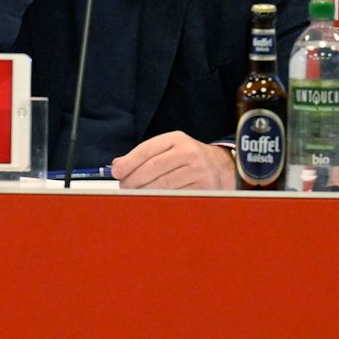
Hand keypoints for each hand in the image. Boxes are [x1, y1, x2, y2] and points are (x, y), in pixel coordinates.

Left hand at [111, 131, 234, 189]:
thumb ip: (144, 155)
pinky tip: (152, 199)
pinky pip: (176, 194)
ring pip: (163, 184)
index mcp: (176, 139)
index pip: (146, 150)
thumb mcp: (168, 148)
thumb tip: (118, 165)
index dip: (128, 163)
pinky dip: (160, 198)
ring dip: (144, 191)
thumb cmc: (189, 157)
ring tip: (135, 193)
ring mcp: (197, 170)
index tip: (116, 172)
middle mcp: (188, 152)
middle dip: (133, 179)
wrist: (222, 166)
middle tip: (124, 186)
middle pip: (153, 168)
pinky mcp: (203, 186)